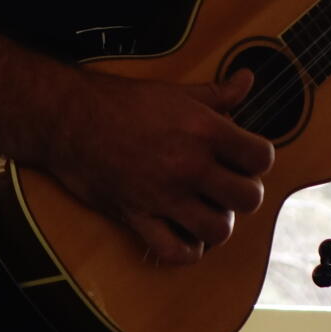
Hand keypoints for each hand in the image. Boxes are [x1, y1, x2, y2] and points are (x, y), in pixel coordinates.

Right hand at [32, 68, 274, 263]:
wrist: (69, 118)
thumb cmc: (120, 102)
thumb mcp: (174, 92)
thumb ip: (216, 94)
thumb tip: (246, 80)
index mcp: (204, 130)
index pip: (261, 157)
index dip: (257, 159)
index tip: (243, 158)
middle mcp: (189, 166)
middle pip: (248, 198)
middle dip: (243, 194)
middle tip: (227, 186)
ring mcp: (164, 195)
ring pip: (219, 229)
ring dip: (218, 223)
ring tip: (207, 210)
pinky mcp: (139, 216)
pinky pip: (174, 251)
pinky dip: (186, 251)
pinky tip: (185, 236)